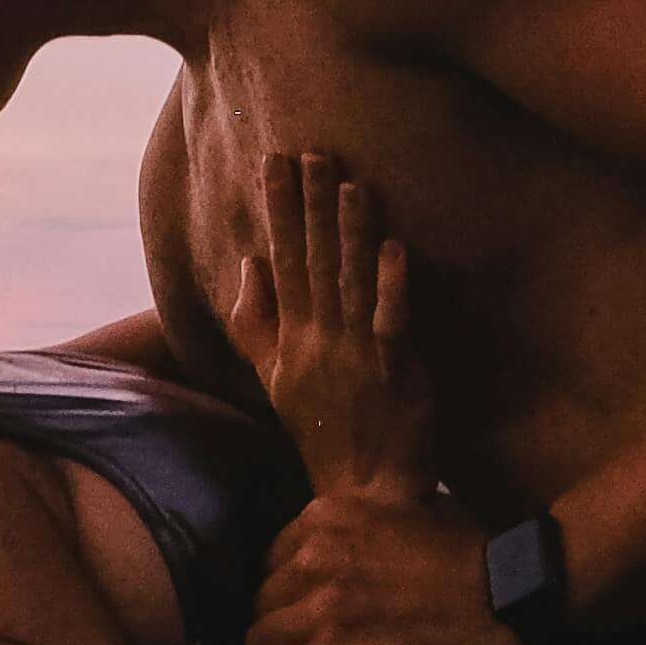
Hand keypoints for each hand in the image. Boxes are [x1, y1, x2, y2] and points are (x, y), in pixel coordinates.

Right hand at [222, 150, 432, 497]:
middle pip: (312, 262)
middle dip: (310, 206)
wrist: (362, 491)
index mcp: (293, 337)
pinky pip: (391, 324)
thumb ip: (255, 320)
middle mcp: (319, 340)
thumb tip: (250, 262)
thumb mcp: (275, 378)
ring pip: (349, 284)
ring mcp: (356, 356)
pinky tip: (395, 248)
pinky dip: (392, 286)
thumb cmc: (324, 431)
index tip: (274, 159)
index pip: (282, 261)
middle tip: (311, 152)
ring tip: (351, 183)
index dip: (278, 209)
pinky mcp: (395, 374)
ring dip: (349, 233)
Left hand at [247, 480, 532, 644]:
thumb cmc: (480, 555)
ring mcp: (321, 610)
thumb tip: (367, 501)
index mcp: (329, 515)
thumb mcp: (419, 502)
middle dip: (280, 625)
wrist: (516, 601)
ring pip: (258, 642)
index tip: (304, 608)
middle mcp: (314, 557)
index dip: (289, 589)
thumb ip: (375, 505)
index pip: (272, 558)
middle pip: (262, 600)